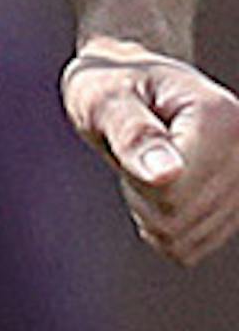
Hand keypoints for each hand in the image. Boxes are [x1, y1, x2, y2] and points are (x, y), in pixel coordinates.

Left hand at [62, 36, 238, 264]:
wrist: (132, 81)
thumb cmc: (111, 82)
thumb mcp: (104, 98)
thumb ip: (133, 134)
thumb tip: (166, 174)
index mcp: (222, 119)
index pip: (172, 189)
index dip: (134, 170)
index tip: (127, 130)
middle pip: (178, 217)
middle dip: (140, 192)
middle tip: (130, 149)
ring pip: (182, 239)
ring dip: (149, 209)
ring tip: (145, 162)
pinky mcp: (234, 212)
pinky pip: (187, 248)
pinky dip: (161, 225)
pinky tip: (158, 185)